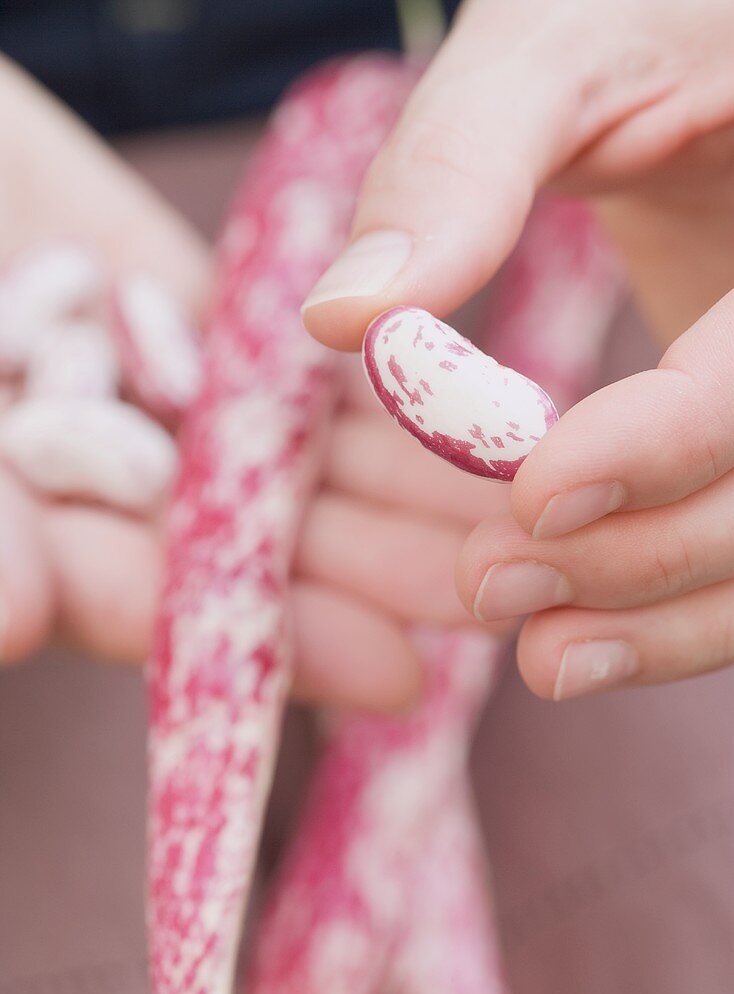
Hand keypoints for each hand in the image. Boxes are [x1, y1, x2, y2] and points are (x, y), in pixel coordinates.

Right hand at [0, 58, 508, 713]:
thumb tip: (14, 619)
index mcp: (26, 517)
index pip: (153, 600)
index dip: (272, 642)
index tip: (397, 672)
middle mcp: (90, 467)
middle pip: (243, 538)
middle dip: (369, 572)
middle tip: (497, 596)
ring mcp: (138, 381)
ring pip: (276, 448)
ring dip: (389, 485)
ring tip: (506, 513)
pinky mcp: (180, 305)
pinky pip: (280, 351)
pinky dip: (364, 380)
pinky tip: (459, 403)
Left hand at [299, 0, 733, 700]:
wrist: (694, 67)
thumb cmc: (637, 22)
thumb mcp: (554, 49)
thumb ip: (455, 168)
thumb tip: (340, 319)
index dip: (669, 447)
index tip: (532, 493)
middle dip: (641, 558)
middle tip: (492, 584)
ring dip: (659, 623)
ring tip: (533, 649)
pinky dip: (665, 617)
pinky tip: (574, 641)